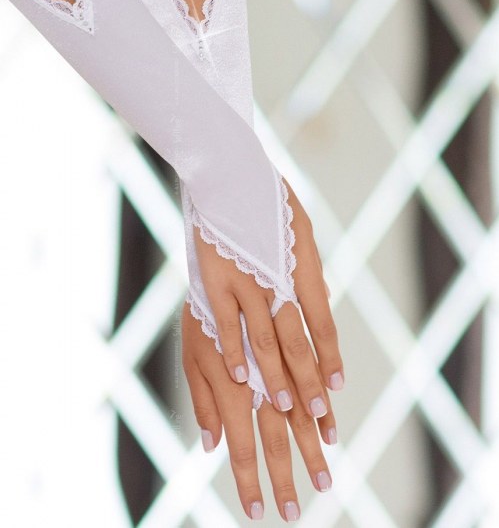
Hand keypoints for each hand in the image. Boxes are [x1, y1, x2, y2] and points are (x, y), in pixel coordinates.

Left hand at [182, 301, 336, 520]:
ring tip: (326, 469)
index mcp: (228, 381)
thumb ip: (205, 400)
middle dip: (285, 475)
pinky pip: (312, 369)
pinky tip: (330, 414)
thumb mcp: (192, 355)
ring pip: (301, 406)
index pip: (241, 443)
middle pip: (276, 434)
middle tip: (297, 512)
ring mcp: (278, 353)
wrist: (224, 253)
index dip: (248, 480)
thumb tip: (212, 445)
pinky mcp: (293, 334)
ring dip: (313, 440)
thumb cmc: (201, 311)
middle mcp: (257, 373)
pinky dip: (322, 397)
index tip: (257, 512)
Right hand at [194, 176, 343, 415]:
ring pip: (265, 338)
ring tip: (287, 409)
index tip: (338, 387)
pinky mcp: (215, 280)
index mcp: (301, 266)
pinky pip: (225, 322)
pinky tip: (240, 377)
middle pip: (298, 340)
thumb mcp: (300, 229)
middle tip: (321, 416)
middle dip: (310, 382)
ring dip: (276, 378)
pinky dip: (234, 351)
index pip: (322, 321)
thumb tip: (323, 295)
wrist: (231, 170)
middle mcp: (278, 279)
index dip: (330, 356)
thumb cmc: (269, 199)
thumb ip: (308, 269)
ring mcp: (246, 281)